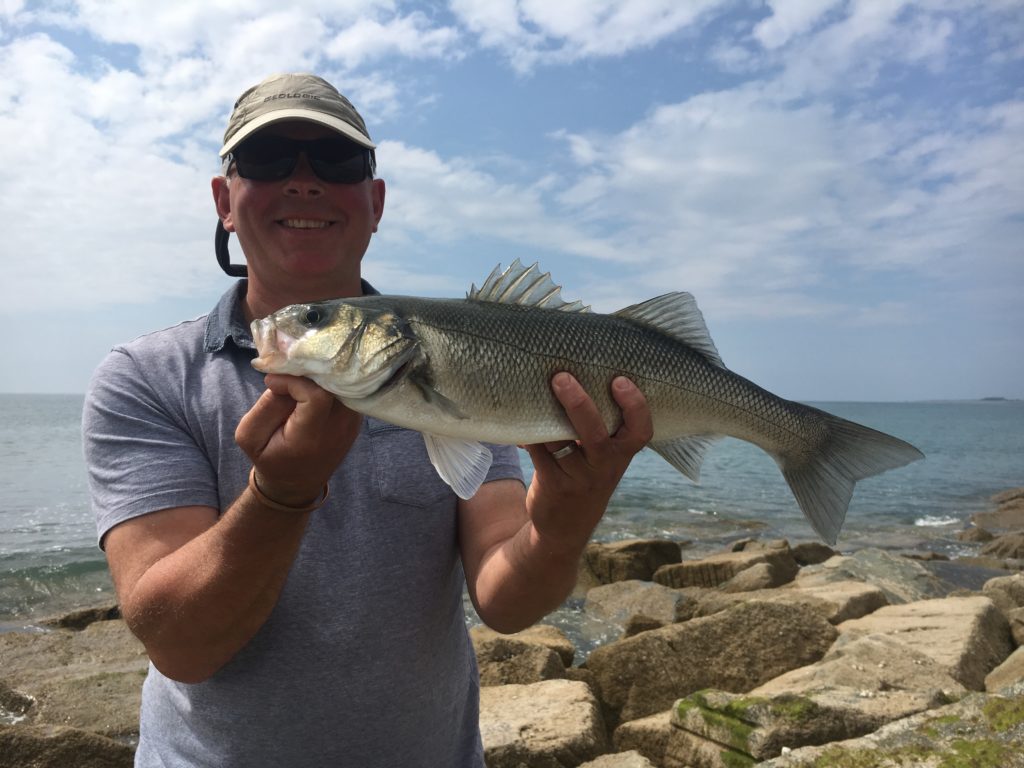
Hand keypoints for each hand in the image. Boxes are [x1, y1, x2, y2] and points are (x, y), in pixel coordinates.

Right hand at [235, 374, 361, 505]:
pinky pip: (346, 389)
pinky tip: (311, 386)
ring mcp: (352, 424)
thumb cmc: (270, 458)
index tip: (274, 383)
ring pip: (342, 383)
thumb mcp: (251, 437)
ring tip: (298, 377)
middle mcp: (338, 430)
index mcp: (311, 438)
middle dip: (310, 371)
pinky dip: (328, 382)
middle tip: (289, 371)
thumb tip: (283, 376)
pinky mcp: (355, 418)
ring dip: (320, 375)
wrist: (297, 483)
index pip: (317, 396)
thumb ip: (266, 405)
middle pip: (334, 384)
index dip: (295, 381)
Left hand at [521, 373, 652, 553]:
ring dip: (545, 416)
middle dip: (580, 405)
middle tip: (562, 378)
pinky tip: (518, 417)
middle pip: (595, 436)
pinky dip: (527, 433)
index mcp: (622, 453)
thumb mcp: (604, 456)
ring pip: (560, 442)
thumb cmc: (588, 474)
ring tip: (530, 391)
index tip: (620, 380)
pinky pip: (538, 453)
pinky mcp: (552, 484)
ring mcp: (577, 477)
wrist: (567, 525)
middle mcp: (604, 466)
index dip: (635, 406)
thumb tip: (576, 372)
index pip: (640, 431)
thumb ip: (600, 424)